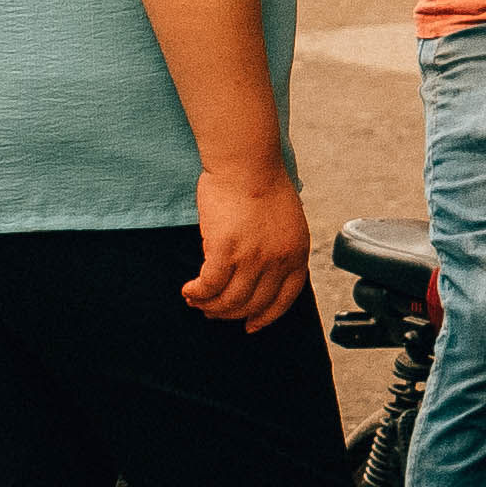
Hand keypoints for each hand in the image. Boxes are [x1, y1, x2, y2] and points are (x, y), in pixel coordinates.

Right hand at [179, 168, 309, 330]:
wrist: (247, 161)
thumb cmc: (261, 182)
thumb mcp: (286, 221)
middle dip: (230, 314)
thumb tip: (259, 273)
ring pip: (229, 300)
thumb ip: (278, 248)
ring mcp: (252, 258)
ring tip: (196, 301)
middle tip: (212, 312)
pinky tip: (189, 291)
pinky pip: (209, 286)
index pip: (284, 299)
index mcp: (296, 253)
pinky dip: (197, 293)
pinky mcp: (225, 251)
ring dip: (210, 306)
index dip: (265, 317)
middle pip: (253, 304)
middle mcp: (278, 260)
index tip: (251, 325)